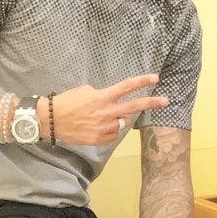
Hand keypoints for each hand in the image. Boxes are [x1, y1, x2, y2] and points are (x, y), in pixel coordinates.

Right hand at [51, 73, 168, 144]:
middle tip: (165, 100)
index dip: (142, 81)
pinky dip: (111, 130)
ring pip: (123, 123)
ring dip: (119, 118)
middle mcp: (106, 112)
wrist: (51, 120)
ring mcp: (104, 127)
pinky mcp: (99, 139)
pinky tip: (99, 126)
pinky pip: (113, 134)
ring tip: (104, 116)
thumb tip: (112, 100)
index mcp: (103, 97)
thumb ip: (103, 95)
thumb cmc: (67, 101)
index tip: (155, 78)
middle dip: (151, 103)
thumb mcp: (86, 91)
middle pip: (134, 106)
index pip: (127, 87)